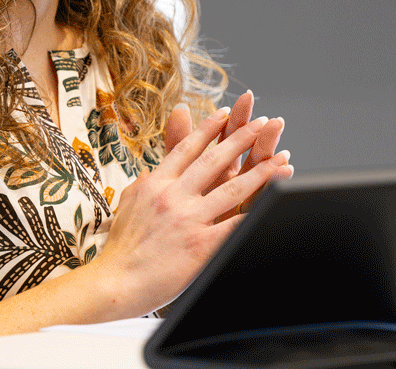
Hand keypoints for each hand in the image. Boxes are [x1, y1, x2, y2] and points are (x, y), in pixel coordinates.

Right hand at [94, 103, 292, 314]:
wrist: (114, 282)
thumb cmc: (120, 248)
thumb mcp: (126, 204)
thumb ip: (144, 183)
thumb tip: (154, 170)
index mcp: (156, 183)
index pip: (187, 148)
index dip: (208, 128)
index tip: (225, 112)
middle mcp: (173, 195)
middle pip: (214, 160)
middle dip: (241, 139)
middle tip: (262, 122)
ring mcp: (188, 219)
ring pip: (233, 188)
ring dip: (262, 172)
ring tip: (281, 158)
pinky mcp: (200, 245)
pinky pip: (236, 224)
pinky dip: (259, 211)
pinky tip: (276, 201)